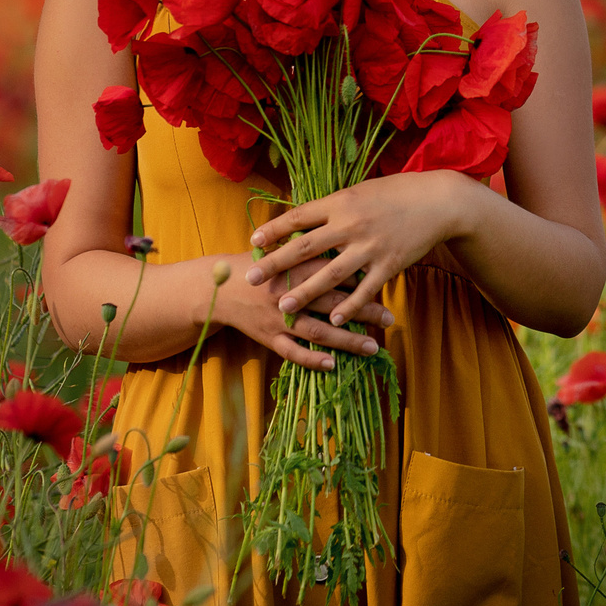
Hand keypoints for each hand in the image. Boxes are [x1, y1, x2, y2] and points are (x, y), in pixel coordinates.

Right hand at [211, 251, 393, 371]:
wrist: (216, 286)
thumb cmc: (257, 265)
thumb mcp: (281, 248)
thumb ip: (310, 246)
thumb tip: (348, 241)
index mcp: (293, 266)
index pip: (332, 271)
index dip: (359, 277)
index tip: (383, 282)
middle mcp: (288, 292)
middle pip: (332, 303)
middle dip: (363, 311)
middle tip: (389, 318)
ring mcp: (278, 318)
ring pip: (318, 331)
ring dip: (347, 341)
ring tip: (372, 348)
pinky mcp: (268, 337)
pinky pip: (292, 352)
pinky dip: (312, 359)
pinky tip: (333, 365)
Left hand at [244, 171, 478, 326]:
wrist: (438, 202)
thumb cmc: (396, 193)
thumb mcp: (360, 191)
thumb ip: (333, 206)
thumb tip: (303, 217)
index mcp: (340, 202)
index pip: (298, 217)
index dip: (274, 229)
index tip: (253, 240)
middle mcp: (350, 224)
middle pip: (305, 248)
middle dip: (275, 265)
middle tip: (251, 279)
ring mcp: (369, 247)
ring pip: (330, 275)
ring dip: (304, 293)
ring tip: (283, 308)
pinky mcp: (389, 265)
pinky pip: (364, 290)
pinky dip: (349, 307)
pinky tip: (333, 321)